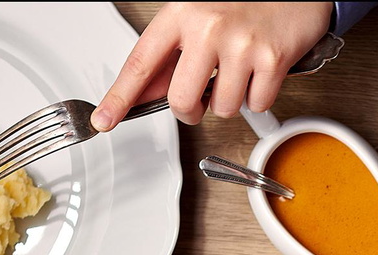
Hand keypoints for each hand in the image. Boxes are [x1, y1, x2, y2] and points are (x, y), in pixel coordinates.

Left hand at [92, 2, 331, 129]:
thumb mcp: (198, 14)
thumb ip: (172, 53)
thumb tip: (148, 92)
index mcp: (181, 12)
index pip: (141, 63)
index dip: (120, 97)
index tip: (105, 119)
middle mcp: (208, 27)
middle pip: (181, 100)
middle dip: (190, 111)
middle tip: (200, 100)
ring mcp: (241, 44)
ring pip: (223, 108)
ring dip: (230, 100)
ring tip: (239, 71)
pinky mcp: (272, 59)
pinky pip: (256, 104)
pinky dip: (259, 94)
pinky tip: (261, 69)